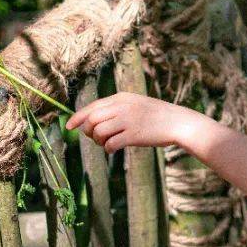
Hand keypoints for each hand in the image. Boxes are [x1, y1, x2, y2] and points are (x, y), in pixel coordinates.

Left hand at [65, 92, 200, 152]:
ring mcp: (128, 120)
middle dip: (87, 131)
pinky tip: (114, 149)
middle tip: (94, 138)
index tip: (69, 126)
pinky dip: (108, 149)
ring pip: (98, 132)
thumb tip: (93, 121)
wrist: (177, 122)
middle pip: (91, 119)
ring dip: (98, 141)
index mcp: (120, 98)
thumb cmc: (155, 116)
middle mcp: (122, 107)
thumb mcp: (135, 104)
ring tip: (106, 143)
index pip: (92, 106)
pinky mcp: (133, 135)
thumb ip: (116, 109)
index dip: (77, 117)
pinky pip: (110, 144)